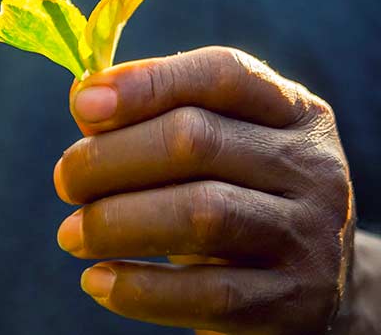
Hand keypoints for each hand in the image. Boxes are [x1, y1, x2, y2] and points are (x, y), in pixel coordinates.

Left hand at [53, 47, 354, 333]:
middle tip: (66, 181)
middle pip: (197, 141)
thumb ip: (162, 119)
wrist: (311, 297)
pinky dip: (139, 288)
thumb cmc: (239, 205)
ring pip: (201, 213)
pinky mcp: (296, 305)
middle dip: (112, 158)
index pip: (223, 74)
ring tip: (71, 233)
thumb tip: (87, 101)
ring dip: (117, 221)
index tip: (81, 103)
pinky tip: (97, 281)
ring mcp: (311, 238)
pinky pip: (207, 294)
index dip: (148, 82)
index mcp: (298, 115)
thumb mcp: (220, 154)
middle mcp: (315, 168)